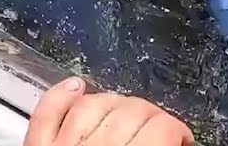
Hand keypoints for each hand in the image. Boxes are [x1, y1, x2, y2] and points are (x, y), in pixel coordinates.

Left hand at [24, 77, 194, 145]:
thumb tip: (180, 140)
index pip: (162, 127)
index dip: (178, 130)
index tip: (180, 138)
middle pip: (131, 111)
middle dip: (152, 115)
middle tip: (160, 129)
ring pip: (92, 105)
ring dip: (115, 103)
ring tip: (127, 114)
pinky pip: (46, 112)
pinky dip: (60, 96)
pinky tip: (75, 87)